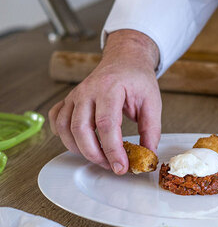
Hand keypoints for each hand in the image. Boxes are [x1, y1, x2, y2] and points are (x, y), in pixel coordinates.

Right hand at [49, 30, 160, 174]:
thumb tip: (148, 155)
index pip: (107, 124)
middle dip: (95, 154)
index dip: (113, 150)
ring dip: (79, 149)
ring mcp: (75, 95)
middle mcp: (88, 91)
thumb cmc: (137, 79)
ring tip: (99, 157)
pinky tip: (77, 142)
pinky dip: (62, 135)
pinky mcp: (69, 100)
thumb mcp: (152, 102)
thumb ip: (151, 130)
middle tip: (112, 166)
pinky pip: (56, 119)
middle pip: (81, 129)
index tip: (122, 167)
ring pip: (65, 128)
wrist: (125, 59)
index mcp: (110, 88)